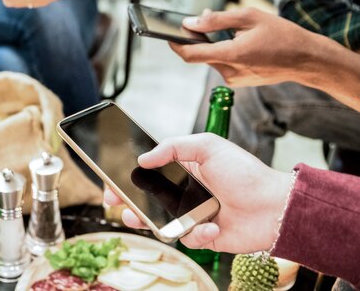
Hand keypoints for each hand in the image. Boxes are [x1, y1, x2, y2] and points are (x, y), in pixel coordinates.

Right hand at [104, 133, 292, 253]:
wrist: (275, 206)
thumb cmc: (245, 173)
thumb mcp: (208, 146)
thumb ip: (172, 147)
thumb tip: (143, 159)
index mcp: (184, 170)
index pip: (149, 173)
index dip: (128, 178)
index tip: (112, 181)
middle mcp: (185, 194)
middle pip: (147, 200)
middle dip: (127, 202)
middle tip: (115, 203)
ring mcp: (192, 216)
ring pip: (159, 223)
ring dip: (147, 222)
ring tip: (139, 219)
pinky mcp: (203, 236)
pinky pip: (187, 239)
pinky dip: (197, 234)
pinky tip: (211, 226)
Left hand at [170, 8, 325, 86]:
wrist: (306, 60)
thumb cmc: (282, 35)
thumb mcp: (249, 17)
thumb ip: (216, 19)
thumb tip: (191, 22)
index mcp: (232, 55)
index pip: (191, 54)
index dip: (176, 44)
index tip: (168, 33)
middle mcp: (230, 72)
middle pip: (200, 54)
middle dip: (198, 38)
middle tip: (204, 21)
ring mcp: (234, 79)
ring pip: (211, 59)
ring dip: (213, 44)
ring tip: (233, 31)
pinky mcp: (238, 82)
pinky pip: (222, 64)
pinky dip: (224, 52)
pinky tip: (240, 43)